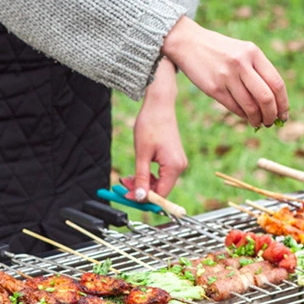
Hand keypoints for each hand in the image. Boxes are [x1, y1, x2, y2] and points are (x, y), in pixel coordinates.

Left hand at [128, 57, 187, 199]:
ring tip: (127, 178)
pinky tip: (137, 173)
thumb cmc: (151, 124)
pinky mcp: (173, 159)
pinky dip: (149, 176)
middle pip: (160, 189)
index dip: (144, 198)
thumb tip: (140, 197)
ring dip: (143, 183)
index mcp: (174, 167)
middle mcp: (179, 167)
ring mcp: (178, 163)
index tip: (127, 196)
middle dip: (142, 190)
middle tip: (123, 186)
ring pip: (160, 182)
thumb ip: (141, 178)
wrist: (159, 105)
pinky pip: (161, 174)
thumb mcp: (142, 154)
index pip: (161, 194)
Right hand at [161, 16, 288, 128]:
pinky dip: (244, 116)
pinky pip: (235, 108)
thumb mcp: (242, 52)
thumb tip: (274, 102)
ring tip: (259, 123)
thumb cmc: (220, 51)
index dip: (283, 103)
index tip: (284, 115)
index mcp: (253, 52)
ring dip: (257, 119)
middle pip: (266, 98)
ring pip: (250, 106)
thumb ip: (257, 71)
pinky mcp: (214, 88)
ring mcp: (227, 76)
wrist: (189, 43)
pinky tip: (246, 117)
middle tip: (272, 123)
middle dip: (272, 115)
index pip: (276, 83)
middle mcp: (241, 63)